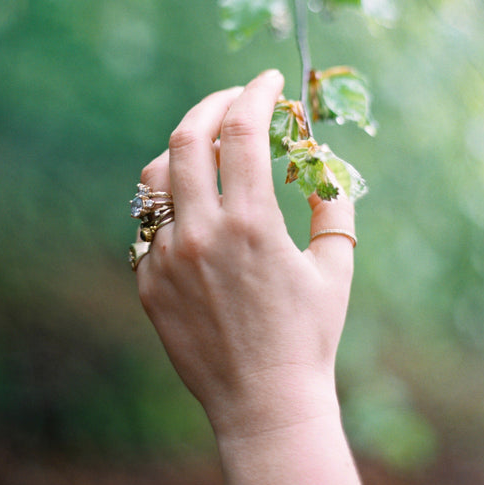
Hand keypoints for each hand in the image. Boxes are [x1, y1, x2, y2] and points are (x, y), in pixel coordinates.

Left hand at [136, 70, 356, 440]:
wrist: (264, 404)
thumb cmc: (309, 336)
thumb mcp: (336, 265)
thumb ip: (333, 202)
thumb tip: (321, 159)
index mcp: (252, 224)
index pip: (243, 130)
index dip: (256, 92)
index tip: (270, 81)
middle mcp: (202, 233)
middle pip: (189, 136)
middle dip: (214, 103)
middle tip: (234, 99)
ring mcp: (167, 257)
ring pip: (158, 174)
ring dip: (185, 147)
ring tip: (211, 147)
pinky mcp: (147, 281)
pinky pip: (149, 220)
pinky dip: (172, 197)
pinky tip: (195, 201)